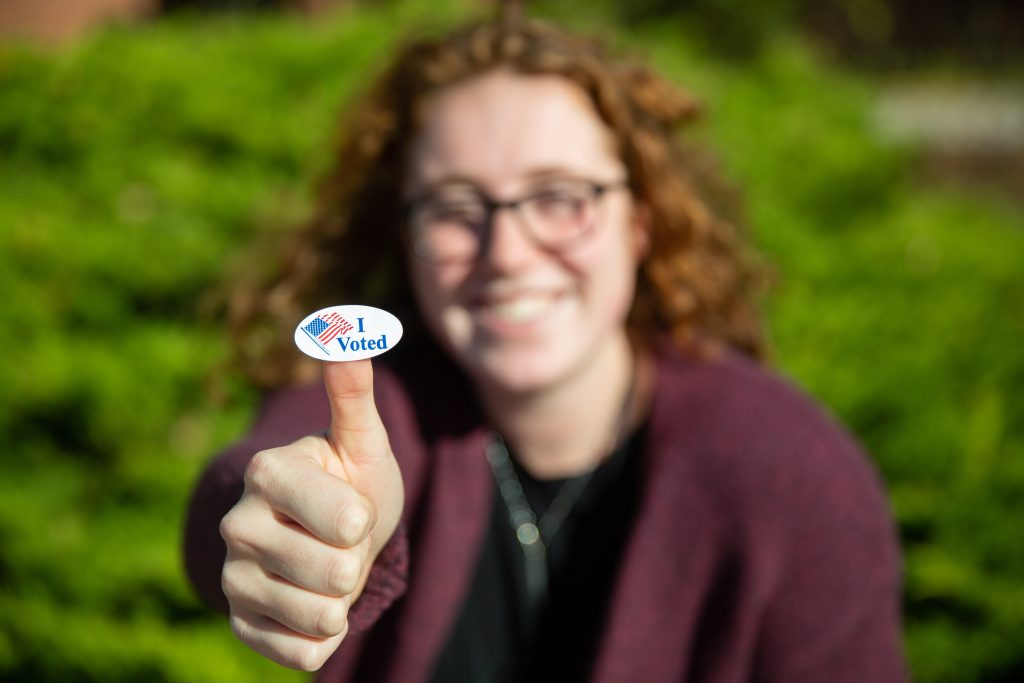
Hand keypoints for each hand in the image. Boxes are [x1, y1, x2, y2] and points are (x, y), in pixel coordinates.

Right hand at [219, 359, 404, 670]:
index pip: (344, 517)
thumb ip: (353, 394)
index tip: (353, 506)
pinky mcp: (239, 623)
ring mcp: (233, 577)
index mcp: (267, 471)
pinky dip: (326, 636)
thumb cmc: (353, 481)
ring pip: (322, 616)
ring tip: (329, 569)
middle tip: (342, 541)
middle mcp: (237, 523)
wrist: (333, 536)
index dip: (363, 517)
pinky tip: (314, 605)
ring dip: (343, 599)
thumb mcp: (363, 441)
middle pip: (337, 570)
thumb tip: (343, 331)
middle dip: (357, 560)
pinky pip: (305, 653)